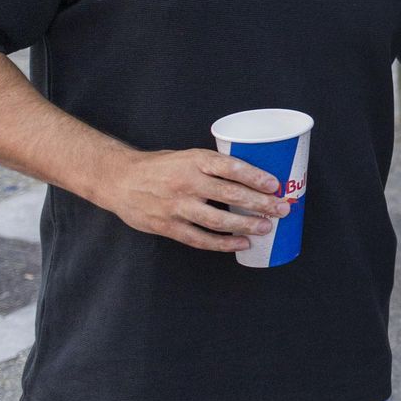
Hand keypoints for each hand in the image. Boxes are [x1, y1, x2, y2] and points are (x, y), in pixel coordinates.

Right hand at [101, 148, 289, 252]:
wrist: (119, 179)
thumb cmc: (160, 166)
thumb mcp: (186, 156)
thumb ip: (213, 166)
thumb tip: (252, 178)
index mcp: (195, 160)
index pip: (231, 167)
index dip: (255, 176)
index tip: (275, 184)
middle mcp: (187, 182)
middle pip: (230, 194)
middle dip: (260, 203)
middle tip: (282, 209)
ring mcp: (177, 206)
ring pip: (218, 220)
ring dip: (246, 225)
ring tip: (266, 228)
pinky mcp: (168, 226)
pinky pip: (200, 239)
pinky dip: (223, 243)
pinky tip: (241, 244)